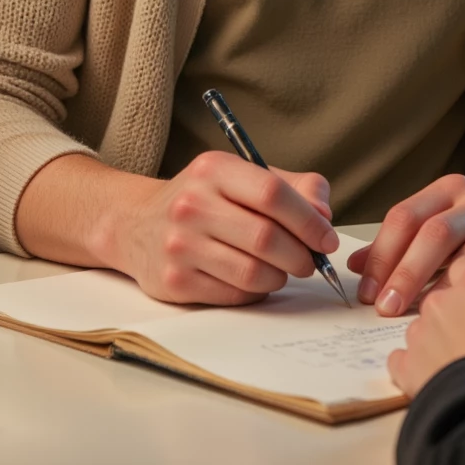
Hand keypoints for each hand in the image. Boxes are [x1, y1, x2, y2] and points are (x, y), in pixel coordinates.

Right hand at [107, 151, 337, 306]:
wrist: (137, 224)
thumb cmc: (204, 198)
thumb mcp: (242, 176)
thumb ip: (292, 188)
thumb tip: (324, 216)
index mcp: (213, 169)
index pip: (272, 193)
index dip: (308, 220)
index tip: (327, 237)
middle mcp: (192, 204)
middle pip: (266, 238)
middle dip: (301, 255)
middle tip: (310, 260)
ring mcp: (180, 245)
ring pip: (253, 272)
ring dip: (280, 276)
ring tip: (282, 269)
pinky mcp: (174, 282)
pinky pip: (234, 295)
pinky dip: (256, 292)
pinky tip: (255, 280)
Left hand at [348, 173, 464, 316]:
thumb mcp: (446, 214)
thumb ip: (403, 238)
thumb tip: (356, 265)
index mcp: (451, 188)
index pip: (407, 215)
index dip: (382, 253)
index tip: (366, 288)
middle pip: (435, 234)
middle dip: (406, 273)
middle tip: (384, 307)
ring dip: (439, 290)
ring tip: (418, 317)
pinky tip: (460, 319)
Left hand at [387, 256, 464, 398]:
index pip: (464, 262)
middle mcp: (441, 297)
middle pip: (436, 288)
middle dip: (444, 300)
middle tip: (458, 317)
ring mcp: (422, 329)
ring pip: (421, 322)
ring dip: (433, 333)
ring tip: (454, 351)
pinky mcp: (408, 362)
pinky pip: (402, 358)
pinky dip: (413, 363)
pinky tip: (427, 369)